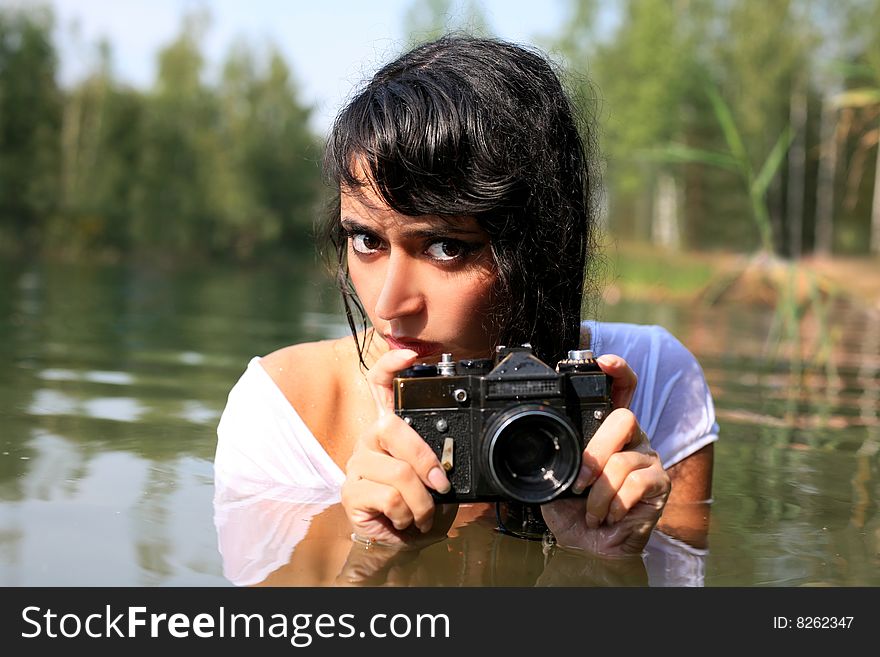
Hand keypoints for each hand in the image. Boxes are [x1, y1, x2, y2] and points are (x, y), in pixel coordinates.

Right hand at [341, 349, 456, 546]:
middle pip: (393, 429)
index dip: (389, 365)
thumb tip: (452, 457)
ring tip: (422, 513)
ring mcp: (356, 465)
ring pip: (399, 473)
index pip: (379, 385)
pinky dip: (407, 515)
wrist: (399, 541)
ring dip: (422, 502)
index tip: (409, 355)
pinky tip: (404, 520)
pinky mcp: (350, 492)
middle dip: (426, 461)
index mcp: (389, 430)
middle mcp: (369, 440)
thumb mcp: (434, 477)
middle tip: (441, 485)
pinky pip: (390, 498)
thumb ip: (438, 460)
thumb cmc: (416, 504)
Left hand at [541, 355, 670, 556]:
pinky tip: (609, 516)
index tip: (605, 362)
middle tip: (579, 482)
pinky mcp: (659, 483)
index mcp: (606, 431)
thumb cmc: (572, 510)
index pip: (621, 390)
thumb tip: (531, 445)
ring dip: (599, 493)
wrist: (588, 547)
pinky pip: (637, 483)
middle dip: (596, 452)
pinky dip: (614, 504)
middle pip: (624, 419)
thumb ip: (552, 456)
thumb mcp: (554, 478)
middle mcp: (631, 438)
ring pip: (623, 460)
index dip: (618, 372)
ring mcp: (648, 459)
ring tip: (591, 510)